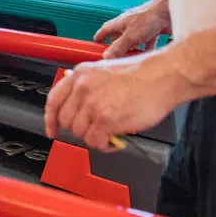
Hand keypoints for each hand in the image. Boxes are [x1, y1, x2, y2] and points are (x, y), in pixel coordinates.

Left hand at [43, 54, 185, 151]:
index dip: (51, 119)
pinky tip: (113, 140)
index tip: (52, 130)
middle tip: (96, 129)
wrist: (164, 75)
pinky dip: (104, 145)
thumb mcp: (105, 71)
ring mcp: (93, 104)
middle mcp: (83, 88)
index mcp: (80, 74)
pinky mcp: (106, 119)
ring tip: (109, 133)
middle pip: (67, 121)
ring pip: (80, 133)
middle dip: (81, 129)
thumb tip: (78, 106)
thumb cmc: (143, 74)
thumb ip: (87, 86)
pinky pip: (95, 142)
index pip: (53, 100)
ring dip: (94, 137)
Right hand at [94, 0, 170, 58]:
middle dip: (117, 47)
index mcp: (121, 22)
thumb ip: (119, 47)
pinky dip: (146, 49)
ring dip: (132, 50)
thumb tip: (106, 56)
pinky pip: (147, 42)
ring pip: (133, 41)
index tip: (96, 42)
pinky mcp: (154, 31)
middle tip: (114, 58)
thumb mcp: (131, 36)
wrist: (170, 12)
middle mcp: (130, 24)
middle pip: (119, 36)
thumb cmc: (149, 18)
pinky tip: (147, 57)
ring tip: (130, 60)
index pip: (106, 28)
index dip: (100, 35)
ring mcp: (142, 27)